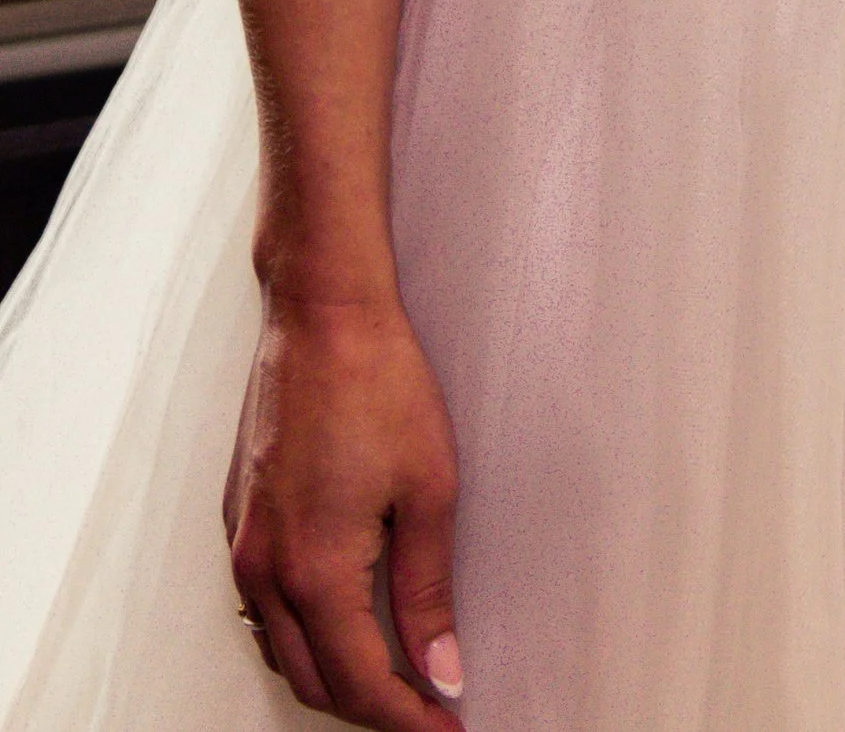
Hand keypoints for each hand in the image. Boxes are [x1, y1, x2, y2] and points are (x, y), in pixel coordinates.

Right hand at [225, 294, 462, 722]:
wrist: (322, 313)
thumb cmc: (379, 383)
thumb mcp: (429, 490)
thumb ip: (429, 591)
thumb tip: (441, 666)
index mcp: (315, 571)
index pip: (361, 684)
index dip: (408, 718)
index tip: (444, 727)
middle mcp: (266, 570)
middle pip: (313, 680)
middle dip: (370, 708)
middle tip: (426, 708)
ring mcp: (245, 544)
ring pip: (281, 649)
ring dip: (332, 674)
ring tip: (392, 674)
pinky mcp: (240, 518)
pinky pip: (262, 607)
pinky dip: (301, 632)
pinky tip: (339, 619)